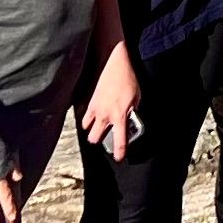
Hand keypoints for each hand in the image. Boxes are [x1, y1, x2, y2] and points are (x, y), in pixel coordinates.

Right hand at [81, 44, 141, 158]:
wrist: (115, 65)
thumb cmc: (128, 80)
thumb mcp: (137, 98)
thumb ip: (133, 112)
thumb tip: (130, 121)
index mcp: (120, 115)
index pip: (119, 139)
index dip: (119, 151)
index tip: (119, 158)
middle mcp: (105, 115)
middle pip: (94, 139)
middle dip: (100, 141)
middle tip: (107, 137)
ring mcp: (95, 109)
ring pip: (87, 130)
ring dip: (93, 131)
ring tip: (100, 127)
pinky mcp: (90, 102)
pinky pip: (85, 118)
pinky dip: (88, 120)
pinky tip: (95, 117)